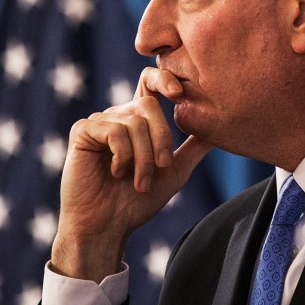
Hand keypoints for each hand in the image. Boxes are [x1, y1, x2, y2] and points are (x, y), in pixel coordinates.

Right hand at [50, 67, 212, 281]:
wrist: (108, 226)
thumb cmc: (138, 201)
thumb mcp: (175, 172)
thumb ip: (194, 148)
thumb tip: (221, 128)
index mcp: (139, 120)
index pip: (151, 82)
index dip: (164, 78)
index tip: (179, 94)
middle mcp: (118, 115)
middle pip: (149, 105)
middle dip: (161, 139)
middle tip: (161, 167)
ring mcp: (99, 122)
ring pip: (134, 122)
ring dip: (143, 157)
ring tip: (139, 182)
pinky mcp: (83, 132)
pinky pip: (114, 131)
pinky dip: (123, 156)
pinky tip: (117, 173)